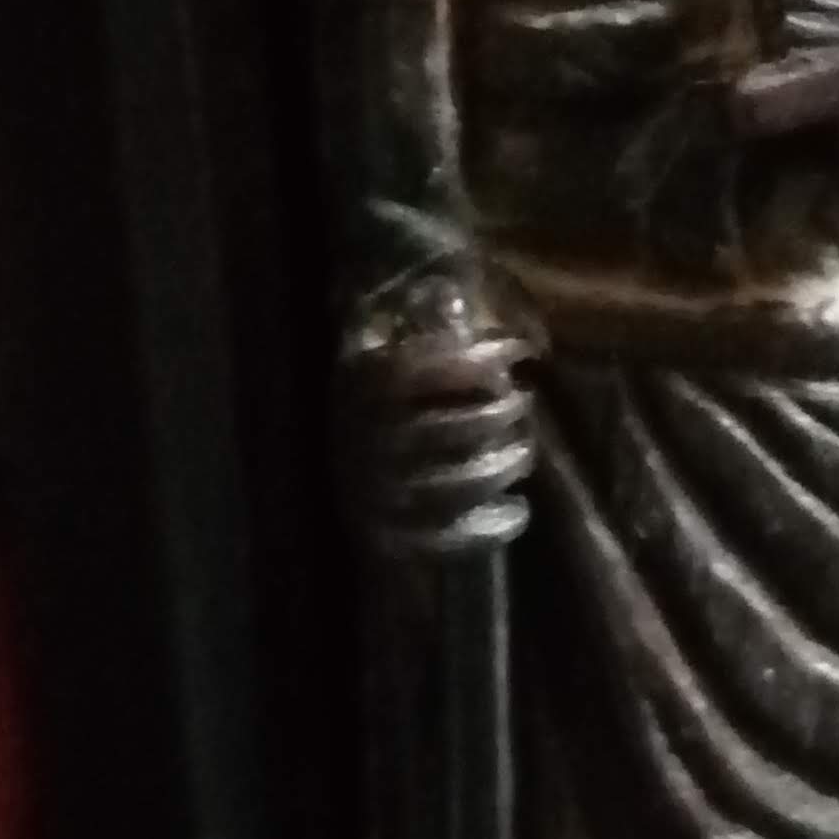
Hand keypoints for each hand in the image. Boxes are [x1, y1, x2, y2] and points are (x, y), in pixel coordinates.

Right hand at [344, 268, 533, 549]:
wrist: (315, 481)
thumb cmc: (373, 400)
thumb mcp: (385, 353)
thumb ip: (424, 328)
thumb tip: (468, 300)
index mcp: (362, 386)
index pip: (427, 366)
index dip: (483, 357)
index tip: (522, 351)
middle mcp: (365, 439)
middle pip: (451, 428)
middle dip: (500, 415)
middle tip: (523, 403)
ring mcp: (375, 492)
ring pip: (456, 484)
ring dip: (502, 467)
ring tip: (523, 453)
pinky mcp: (387, 536)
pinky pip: (449, 538)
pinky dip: (491, 527)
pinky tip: (517, 511)